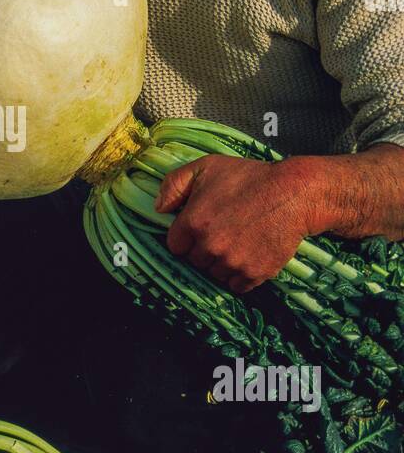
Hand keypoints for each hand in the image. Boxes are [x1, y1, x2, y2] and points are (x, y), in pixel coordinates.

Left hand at [154, 154, 318, 293]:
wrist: (294, 193)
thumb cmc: (249, 177)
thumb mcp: (206, 167)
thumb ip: (174, 184)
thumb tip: (158, 209)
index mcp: (193, 222)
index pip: (175, 246)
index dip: (187, 238)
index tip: (200, 229)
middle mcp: (210, 246)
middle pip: (195, 262)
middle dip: (204, 250)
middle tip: (224, 232)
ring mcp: (233, 263)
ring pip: (215, 275)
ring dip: (221, 264)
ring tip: (238, 242)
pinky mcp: (254, 274)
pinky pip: (236, 285)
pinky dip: (240, 276)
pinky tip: (248, 256)